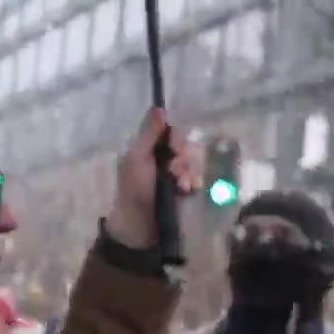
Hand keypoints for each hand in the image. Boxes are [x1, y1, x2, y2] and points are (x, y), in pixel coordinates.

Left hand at [104, 108, 198, 249]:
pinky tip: (186, 192)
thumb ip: (149, 134)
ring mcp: (175, 177)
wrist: (140, 225)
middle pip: (185, 147)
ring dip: (188, 173)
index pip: (171, 133)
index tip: (174, 147)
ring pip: (193, 164)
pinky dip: (194, 185)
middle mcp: (163, 160)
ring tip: (180, 185)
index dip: (176, 138)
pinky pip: (198, 181)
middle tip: (175, 170)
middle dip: (184, 158)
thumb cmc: (135, 189)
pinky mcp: (185, 193)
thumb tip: (159, 107)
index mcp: (149, 149)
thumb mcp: (137, 158)